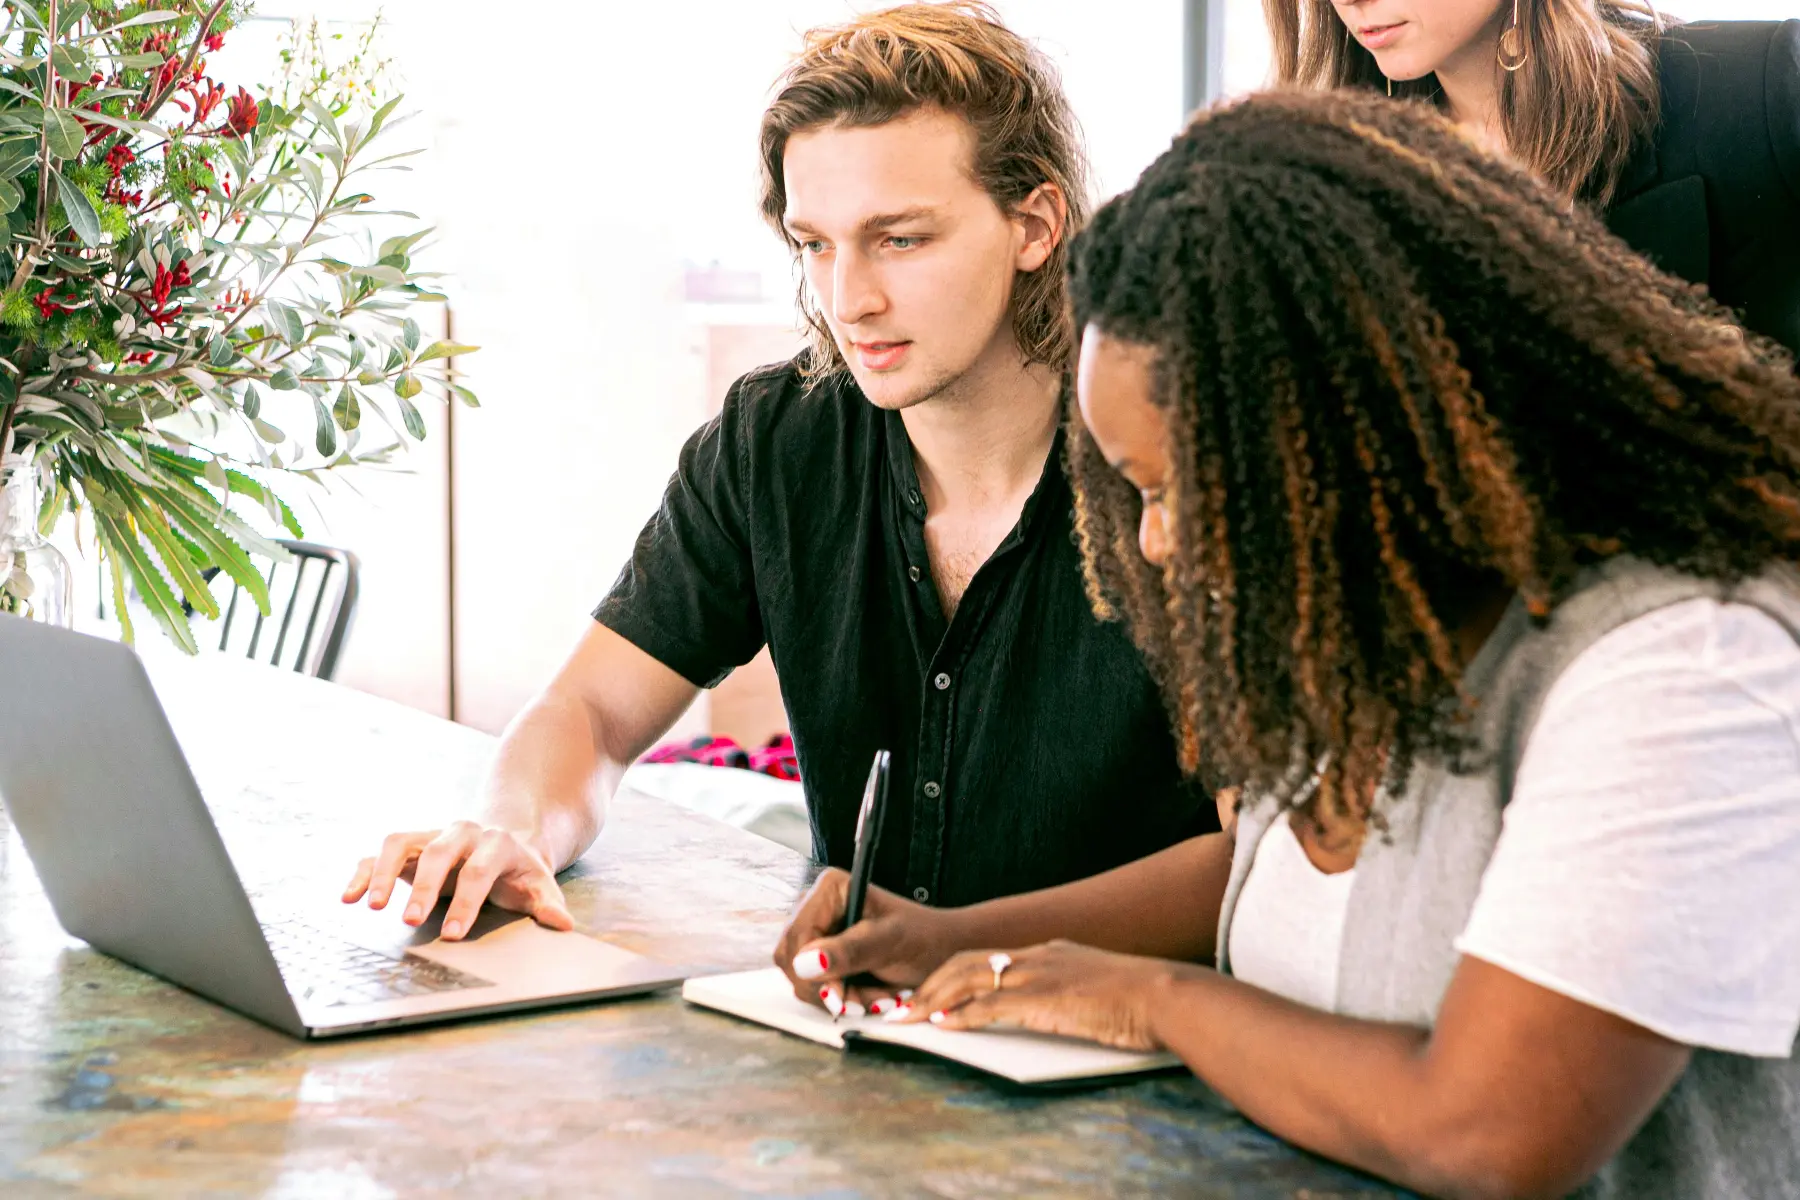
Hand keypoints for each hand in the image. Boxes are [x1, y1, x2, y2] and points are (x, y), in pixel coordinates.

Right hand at [341, 821, 573, 940]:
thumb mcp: (539, 885)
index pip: (479, 871)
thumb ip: (548, 905)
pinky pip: (380, 853)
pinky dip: (364, 872)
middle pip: (439, 855)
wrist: (505, 841)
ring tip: (372, 907)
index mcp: (496, 843)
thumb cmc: (519, 871)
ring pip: (401, 844)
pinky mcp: (410, 845)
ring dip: (385, 873)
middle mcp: (461, 833)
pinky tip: (349, 896)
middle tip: (410, 921)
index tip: (452, 934)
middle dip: (424, 888)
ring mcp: (432, 836)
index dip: (465, 902)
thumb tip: (564, 925)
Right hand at [774, 867, 963, 1016]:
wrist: (942, 952)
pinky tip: (870, 997)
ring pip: (802, 979)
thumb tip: (805, 962)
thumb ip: (848, 951)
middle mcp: (816, 907)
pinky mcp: (823, 957)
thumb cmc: (923, 938)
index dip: (811, 971)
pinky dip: (843, 999)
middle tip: (867, 1002)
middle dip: (829, 988)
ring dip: (841, 997)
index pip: (796, 937)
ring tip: (879, 998)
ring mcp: (817, 933)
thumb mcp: (889, 943)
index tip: (839, 996)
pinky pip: (815, 987)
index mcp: (829, 889)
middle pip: (792, 961)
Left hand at [898, 939, 1187, 1051]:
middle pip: (968, 962)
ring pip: (970, 979)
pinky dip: (961, 1015)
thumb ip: (1072, 994)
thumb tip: (1059, 1009)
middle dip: (932, 984)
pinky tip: (942, 1026)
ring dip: (934, 999)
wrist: (1166, 995)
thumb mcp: (1098, 988)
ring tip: (910, 1017)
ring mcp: (1040, 976)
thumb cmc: (1144, 1000)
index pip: (989, 957)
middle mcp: (1039, 957)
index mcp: (1051, 953)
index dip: (955, 974)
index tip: (933, 991)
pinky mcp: (1044, 1000)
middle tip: (905, 1005)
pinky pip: (990, 1005)